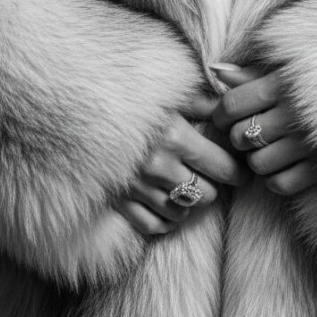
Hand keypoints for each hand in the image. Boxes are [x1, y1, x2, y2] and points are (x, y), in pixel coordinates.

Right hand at [116, 91, 251, 235]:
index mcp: (174, 136)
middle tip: (210, 175)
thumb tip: (232, 99)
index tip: (242, 172)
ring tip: (186, 186)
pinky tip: (166, 204)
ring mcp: (136, 188)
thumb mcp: (166, 89)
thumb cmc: (126, 94)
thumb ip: (202, 98)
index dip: (237, 172)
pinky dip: (164, 220)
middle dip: (212, 185)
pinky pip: (153, 226)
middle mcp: (157, 167)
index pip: (222, 167)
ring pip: (181, 213)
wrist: (73, 109)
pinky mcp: (116, 203)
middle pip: (206, 194)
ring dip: (188, 202)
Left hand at [211, 65, 316, 195]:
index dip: (221, 113)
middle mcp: (296, 113)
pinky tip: (283, 164)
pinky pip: (281, 184)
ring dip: (257, 159)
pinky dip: (275, 179)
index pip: (232, 105)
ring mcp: (311, 143)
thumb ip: (253, 71)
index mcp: (285, 82)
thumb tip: (215, 70)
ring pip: (258, 164)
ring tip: (268, 147)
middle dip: (238, 136)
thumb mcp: (293, 64)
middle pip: (241, 136)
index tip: (225, 114)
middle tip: (249, 129)